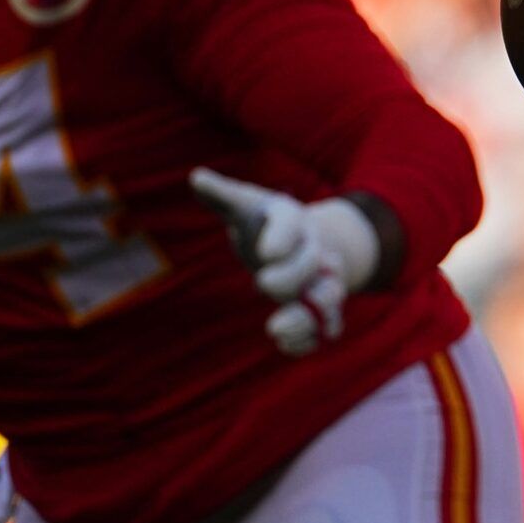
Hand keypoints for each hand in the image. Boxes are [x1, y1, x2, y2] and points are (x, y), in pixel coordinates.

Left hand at [189, 168, 377, 355]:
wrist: (305, 242)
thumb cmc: (268, 222)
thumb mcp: (246, 204)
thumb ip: (223, 194)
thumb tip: (196, 177)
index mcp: (293, 220)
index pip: (291, 224)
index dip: (283, 237)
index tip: (265, 252)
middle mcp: (314, 251)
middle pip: (312, 263)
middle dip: (291, 275)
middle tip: (262, 282)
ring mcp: (322, 282)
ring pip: (327, 301)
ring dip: (305, 317)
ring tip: (275, 329)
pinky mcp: (322, 311)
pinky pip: (325, 328)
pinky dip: (309, 339)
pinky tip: (285, 344)